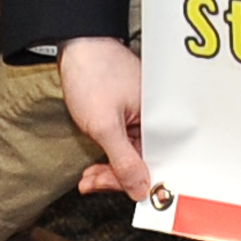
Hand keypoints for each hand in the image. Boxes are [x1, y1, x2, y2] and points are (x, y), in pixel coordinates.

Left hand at [61, 35, 150, 198]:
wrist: (79, 46)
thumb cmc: (94, 76)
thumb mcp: (104, 125)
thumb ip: (123, 161)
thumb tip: (142, 190)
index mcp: (162, 118)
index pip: (157, 162)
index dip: (139, 182)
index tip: (118, 193)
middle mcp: (158, 119)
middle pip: (146, 162)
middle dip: (117, 178)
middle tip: (92, 183)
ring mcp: (144, 118)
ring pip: (133, 156)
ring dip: (110, 170)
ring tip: (88, 178)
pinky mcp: (132, 116)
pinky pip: (126, 145)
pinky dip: (109, 156)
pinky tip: (94, 167)